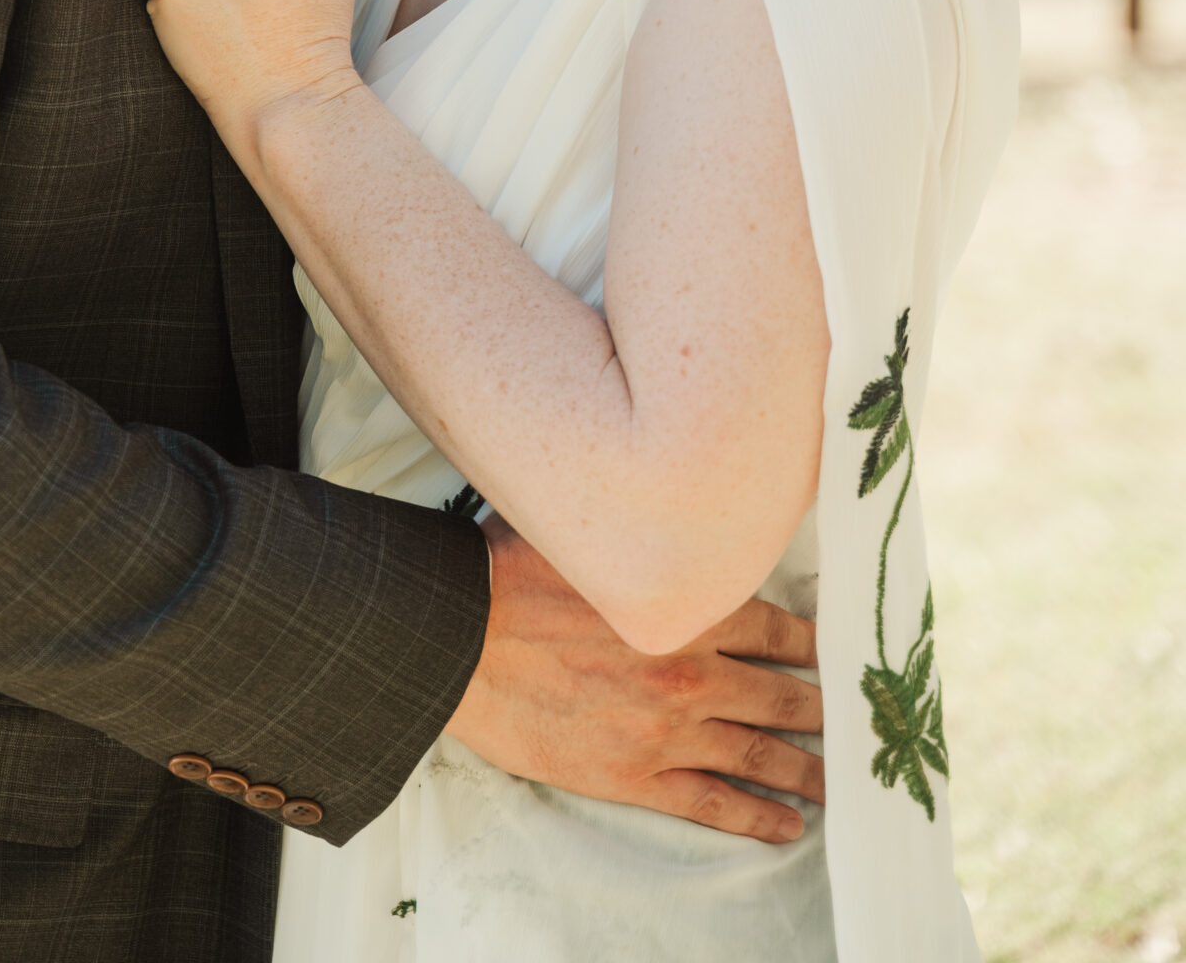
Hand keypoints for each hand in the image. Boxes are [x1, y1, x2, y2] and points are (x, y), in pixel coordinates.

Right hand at [447, 521, 822, 842]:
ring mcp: (667, 726)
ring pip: (758, 753)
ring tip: (833, 783)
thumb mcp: (584, 526)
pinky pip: (711, 802)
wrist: (459, 634)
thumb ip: (632, 524)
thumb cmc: (511, 570)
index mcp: (686, 601)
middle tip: (849, 724)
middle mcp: (692, 666)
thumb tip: (646, 482)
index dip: (811, 647)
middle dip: (820, 710)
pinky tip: (784, 826)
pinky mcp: (634, 774)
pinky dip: (754, 817)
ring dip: (803, 770)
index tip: (834, 658)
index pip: (776, 628)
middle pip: (781, 694)